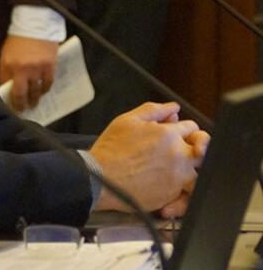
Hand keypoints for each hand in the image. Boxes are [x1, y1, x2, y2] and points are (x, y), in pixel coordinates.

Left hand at [0, 35, 58, 110]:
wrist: (35, 26)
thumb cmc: (18, 40)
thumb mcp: (6, 54)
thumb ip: (6, 70)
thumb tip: (6, 86)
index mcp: (8, 65)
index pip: (5, 87)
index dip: (7, 98)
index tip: (8, 106)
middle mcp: (22, 69)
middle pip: (21, 94)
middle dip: (21, 105)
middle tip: (22, 111)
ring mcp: (37, 69)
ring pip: (36, 91)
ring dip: (34, 100)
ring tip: (33, 104)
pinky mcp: (50, 67)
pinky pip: (48, 84)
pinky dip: (45, 89)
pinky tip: (43, 91)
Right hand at [90, 102, 204, 212]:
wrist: (100, 178)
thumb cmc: (110, 149)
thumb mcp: (127, 120)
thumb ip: (154, 110)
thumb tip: (173, 108)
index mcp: (169, 134)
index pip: (192, 127)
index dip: (183, 129)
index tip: (174, 133)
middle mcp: (178, 155)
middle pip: (203, 150)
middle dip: (194, 147)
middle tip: (176, 151)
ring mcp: (178, 177)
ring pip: (199, 173)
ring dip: (189, 170)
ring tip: (171, 170)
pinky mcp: (173, 195)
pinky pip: (186, 191)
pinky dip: (178, 188)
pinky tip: (161, 184)